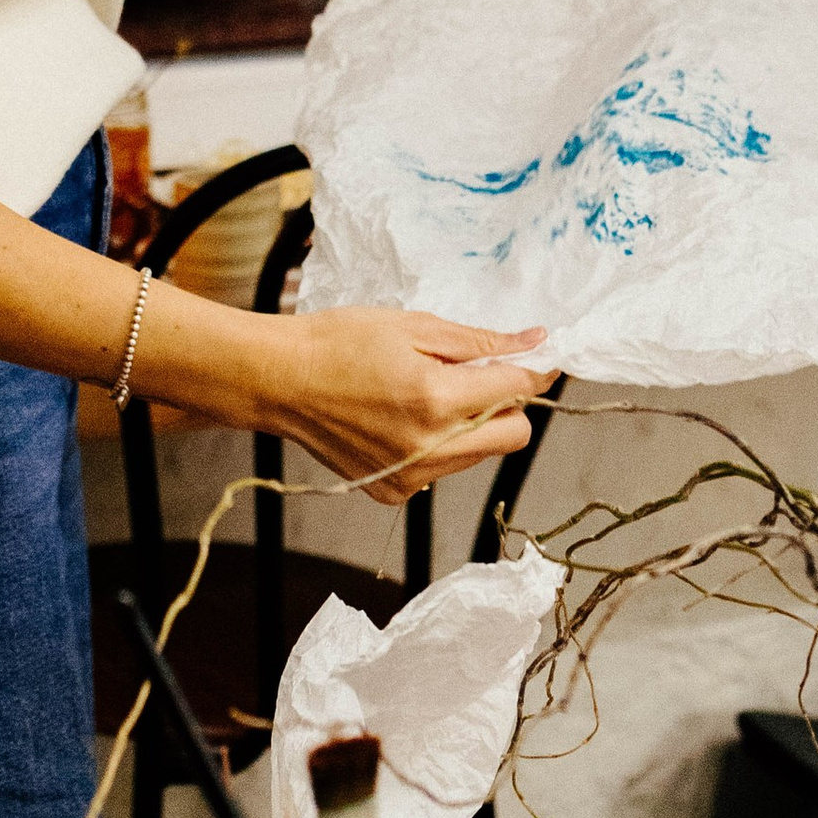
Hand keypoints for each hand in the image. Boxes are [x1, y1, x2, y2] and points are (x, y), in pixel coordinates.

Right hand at [255, 307, 555, 502]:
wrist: (280, 380)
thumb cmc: (339, 342)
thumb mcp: (413, 326)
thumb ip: (479, 342)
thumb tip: (535, 341)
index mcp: (436, 398)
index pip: (518, 391)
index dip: (534, 370)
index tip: (537, 359)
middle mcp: (429, 447)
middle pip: (513, 436)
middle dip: (509, 404)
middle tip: (476, 377)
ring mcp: (411, 477)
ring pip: (480, 455)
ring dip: (474, 426)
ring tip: (429, 394)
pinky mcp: (393, 492)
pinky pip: (442, 471)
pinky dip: (440, 446)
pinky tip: (404, 420)